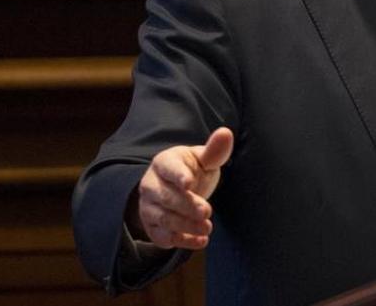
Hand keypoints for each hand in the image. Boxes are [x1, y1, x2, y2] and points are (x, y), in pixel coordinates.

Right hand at [130, 127, 233, 249]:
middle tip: (207, 211)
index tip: (189, 182)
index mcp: (164, 163)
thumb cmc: (192, 171)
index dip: (178, 175)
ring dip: (185, 225)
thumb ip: (214, 150)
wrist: (174, 191)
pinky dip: (181, 241)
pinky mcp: (152, 227)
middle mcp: (151, 185)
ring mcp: (149, 207)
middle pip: (166, 197)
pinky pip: (163, 236)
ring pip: (163, 218)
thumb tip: (226, 133)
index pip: (168, 168)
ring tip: (207, 228)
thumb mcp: (203, 160)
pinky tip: (200, 241)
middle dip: (186, 205)